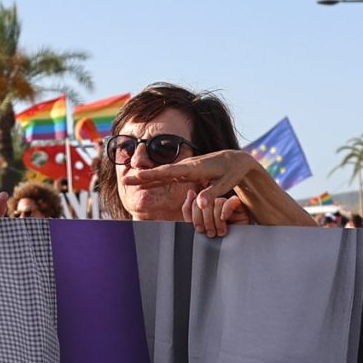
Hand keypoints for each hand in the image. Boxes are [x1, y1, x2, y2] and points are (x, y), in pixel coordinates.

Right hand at [123, 150, 264, 203]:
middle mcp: (187, 165)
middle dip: (144, 175)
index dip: (154, 174)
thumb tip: (199, 203)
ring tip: (129, 182)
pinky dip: (155, 178)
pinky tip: (145, 182)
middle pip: (161, 171)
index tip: (139, 175)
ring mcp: (185, 168)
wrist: (236, 160)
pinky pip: (168, 175)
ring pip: (162, 173)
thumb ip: (211, 193)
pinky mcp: (186, 171)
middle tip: (126, 179)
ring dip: (146, 177)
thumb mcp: (225, 183)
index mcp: (194, 167)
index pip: (170, 171)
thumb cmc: (232, 172)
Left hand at [190, 190, 252, 238]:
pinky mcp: (240, 208)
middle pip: (206, 200)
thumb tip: (191, 192)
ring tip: (219, 232)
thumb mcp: (198, 228)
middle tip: (209, 233)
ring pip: (218, 202)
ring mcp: (228, 205)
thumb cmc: (216, 242)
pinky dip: (226, 210)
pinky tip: (224, 220)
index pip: (196, 202)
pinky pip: (232, 201)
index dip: (195, 215)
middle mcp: (216, 204)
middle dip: (205, 219)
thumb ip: (189, 210)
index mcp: (205, 208)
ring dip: (216, 219)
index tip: (198, 230)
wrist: (232, 253)